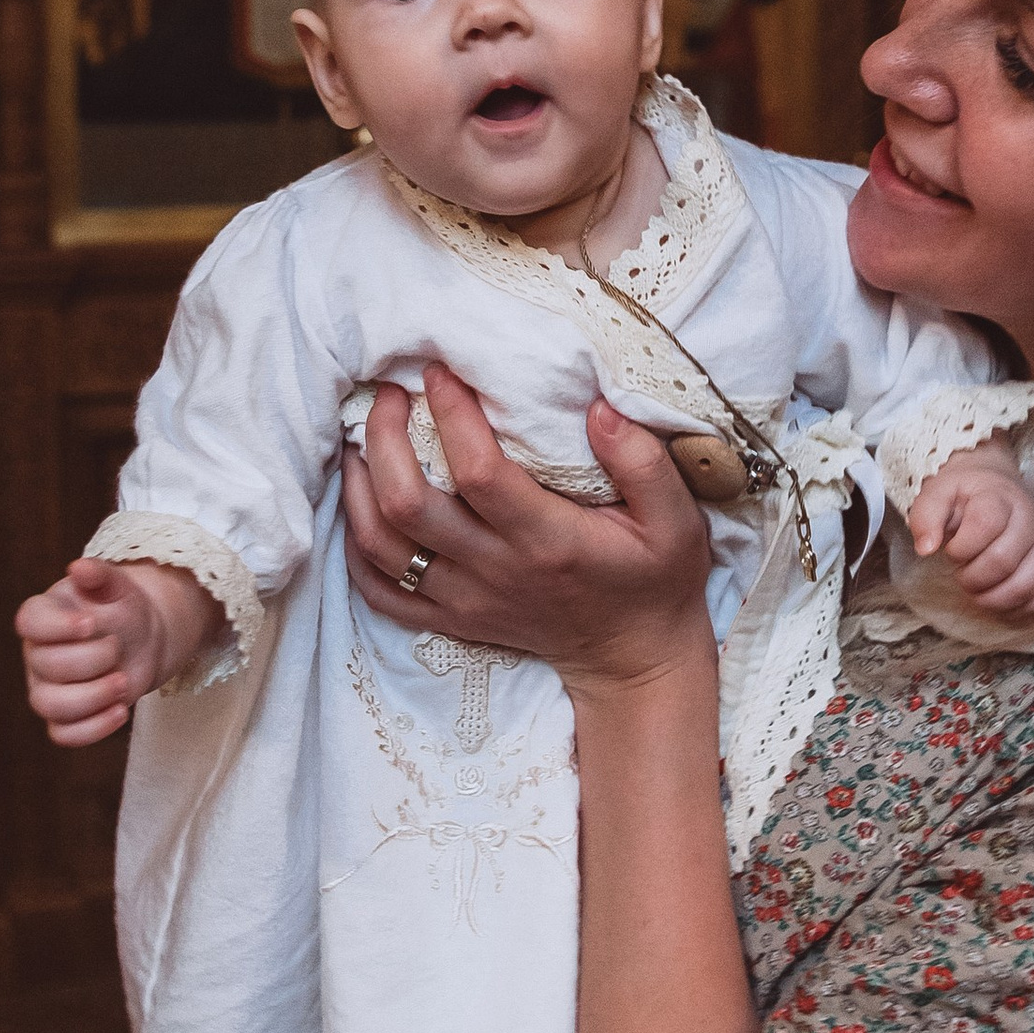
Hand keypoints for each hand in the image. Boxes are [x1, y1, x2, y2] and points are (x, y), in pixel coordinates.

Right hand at [14, 556, 217, 745]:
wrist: (142, 639)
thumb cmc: (122, 608)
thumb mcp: (118, 586)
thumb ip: (100, 575)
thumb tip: (79, 567)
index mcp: (43, 616)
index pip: (29, 622)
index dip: (57, 627)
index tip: (91, 623)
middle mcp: (37, 654)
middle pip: (46, 666)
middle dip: (90, 660)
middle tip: (119, 649)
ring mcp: (46, 688)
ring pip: (49, 705)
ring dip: (91, 698)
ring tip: (124, 683)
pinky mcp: (64, 717)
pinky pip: (64, 734)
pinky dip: (93, 729)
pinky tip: (122, 711)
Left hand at [341, 365, 715, 699]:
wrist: (635, 660)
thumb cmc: (656, 581)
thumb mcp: (676, 521)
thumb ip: (643, 463)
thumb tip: (598, 408)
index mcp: (547, 540)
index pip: (479, 472)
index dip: (451, 415)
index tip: (440, 372)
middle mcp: (495, 571)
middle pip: (408, 504)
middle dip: (384, 439)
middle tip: (389, 395)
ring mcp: (466, 599)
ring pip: (380, 546)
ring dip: (358, 488)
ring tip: (359, 439)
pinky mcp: (452, 619)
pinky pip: (380, 593)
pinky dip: (357, 548)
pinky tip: (360, 506)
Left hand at [906, 454, 1033, 617]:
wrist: (996, 484)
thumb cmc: (965, 494)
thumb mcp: (938, 492)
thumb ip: (926, 517)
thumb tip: (925, 549)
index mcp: (1000, 496)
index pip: (986, 525)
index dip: (961, 548)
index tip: (950, 550)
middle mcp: (1029, 518)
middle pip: (1003, 561)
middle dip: (972, 577)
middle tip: (960, 573)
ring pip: (1025, 585)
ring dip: (992, 598)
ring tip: (977, 589)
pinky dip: (1015, 609)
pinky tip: (996, 600)